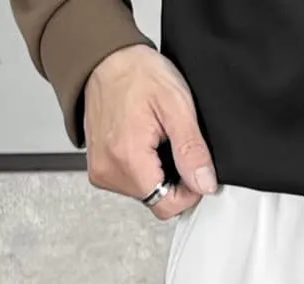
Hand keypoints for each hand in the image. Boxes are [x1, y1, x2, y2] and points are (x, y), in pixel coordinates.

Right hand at [84, 45, 216, 218]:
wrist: (106, 58)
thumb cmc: (136, 73)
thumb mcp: (176, 105)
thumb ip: (191, 150)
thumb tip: (204, 183)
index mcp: (128, 159)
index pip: (168, 205)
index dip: (189, 191)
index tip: (193, 165)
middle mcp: (109, 171)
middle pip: (157, 201)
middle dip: (174, 181)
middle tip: (172, 144)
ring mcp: (101, 171)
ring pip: (145, 194)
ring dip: (158, 174)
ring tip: (155, 140)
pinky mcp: (99, 168)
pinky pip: (131, 183)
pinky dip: (144, 169)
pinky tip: (144, 144)